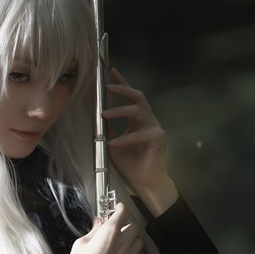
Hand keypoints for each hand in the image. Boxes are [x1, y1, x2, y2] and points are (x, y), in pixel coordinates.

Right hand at [57, 202, 141, 253]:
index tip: (119, 208)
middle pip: (134, 226)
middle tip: (117, 230)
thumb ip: (94, 230)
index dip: (121, 208)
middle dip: (126, 225)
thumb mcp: (81, 243)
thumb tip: (99, 222)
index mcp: (110, 232)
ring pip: (138, 241)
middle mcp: (124, 242)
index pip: (123, 212)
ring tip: (120, 245)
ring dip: (131, 240)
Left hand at [102, 67, 170, 193]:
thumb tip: (96, 117)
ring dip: (119, 111)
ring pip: (138, 111)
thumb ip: (108, 130)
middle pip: (137, 97)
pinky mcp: (158, 138)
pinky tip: (113, 143)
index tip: (111, 71)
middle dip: (122, 88)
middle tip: (107, 86)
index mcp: (138, 120)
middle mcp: (148, 120)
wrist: (145, 182)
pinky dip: (125, 138)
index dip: (122, 83)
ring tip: (104, 114)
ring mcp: (154, 127)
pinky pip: (139, 134)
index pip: (130, 97)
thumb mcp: (113, 144)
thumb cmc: (131, 164)